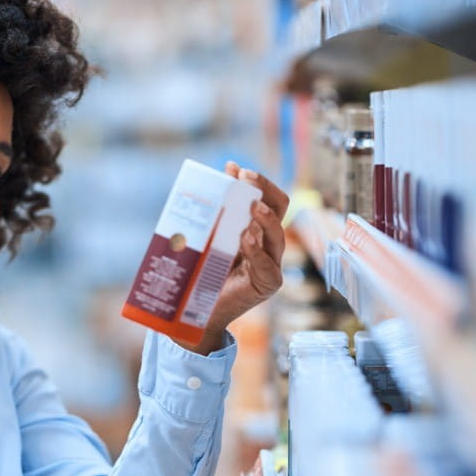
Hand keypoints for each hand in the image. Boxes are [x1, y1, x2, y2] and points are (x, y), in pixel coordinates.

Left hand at [176, 162, 288, 355]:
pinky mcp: (266, 284)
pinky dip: (257, 251)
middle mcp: (269, 245)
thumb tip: (229, 167)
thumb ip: (221, 205)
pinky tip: (246, 239)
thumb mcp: (211, 233)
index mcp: (258, 230)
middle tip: (245, 179)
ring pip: (277, 236)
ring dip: (265, 220)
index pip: (271, 200)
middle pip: (280, 211)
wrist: (195, 308)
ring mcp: (271, 264)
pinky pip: (268, 267)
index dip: (261, 184)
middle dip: (264, 191)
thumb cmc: (204, 269)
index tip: (240, 171)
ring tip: (252, 209)